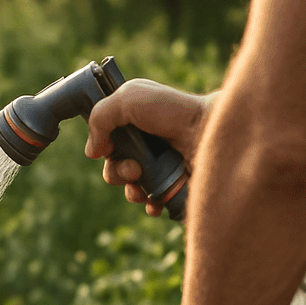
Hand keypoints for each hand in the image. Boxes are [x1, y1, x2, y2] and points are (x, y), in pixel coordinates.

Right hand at [85, 80, 212, 214]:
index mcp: (137, 121)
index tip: (107, 147)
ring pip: (130, 189)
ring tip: (143, 185)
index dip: (103, 146)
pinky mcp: (176, 188)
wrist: (212, 134)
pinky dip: (149, 205)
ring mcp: (163, 167)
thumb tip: (93, 151)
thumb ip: (100, 117)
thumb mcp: (129, 98)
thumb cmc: (175, 111)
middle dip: (116, 171)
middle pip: (114, 167)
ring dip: (130, 191)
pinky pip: (153, 205)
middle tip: (133, 168)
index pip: (108, 140)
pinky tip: (155, 202)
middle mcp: (149, 144)